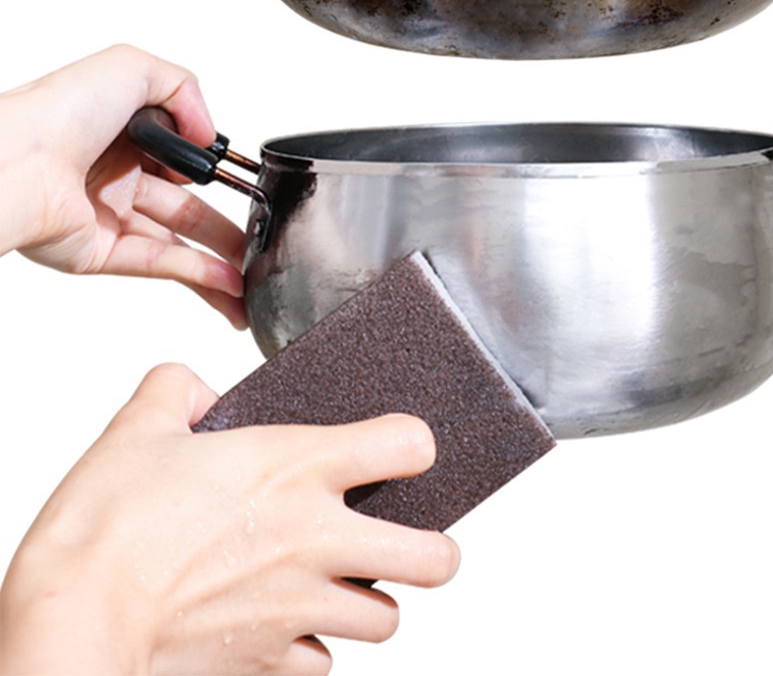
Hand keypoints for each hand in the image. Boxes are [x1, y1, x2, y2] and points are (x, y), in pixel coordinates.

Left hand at [0, 44, 246, 326]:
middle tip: (262, 239)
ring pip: (179, 243)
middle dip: (228, 228)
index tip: (246, 184)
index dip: (213, 171)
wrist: (13, 162)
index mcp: (122, 133)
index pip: (181, 159)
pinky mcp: (100, 253)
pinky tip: (230, 282)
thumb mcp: (133, 67)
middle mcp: (115, 176)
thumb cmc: (57, 110)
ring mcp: (109, 217)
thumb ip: (185, 89)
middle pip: (187, 208)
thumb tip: (206, 135)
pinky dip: (200, 275)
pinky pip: (160, 264)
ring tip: (255, 275)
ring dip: (221, 260)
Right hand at [0, 363, 459, 674]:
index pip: (408, 445)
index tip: (401, 452)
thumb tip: (195, 388)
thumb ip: (177, 390)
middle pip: (434, 558)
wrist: (73, 618)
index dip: (412, 445)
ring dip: (371, 603)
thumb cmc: (105, 526)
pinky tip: (288, 626)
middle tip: (411, 542)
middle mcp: (317, 538)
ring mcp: (302, 607)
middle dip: (433, 551)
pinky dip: (315, 649)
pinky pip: (324, 665)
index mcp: (297, 467)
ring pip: (387, 621)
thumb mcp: (139, 429)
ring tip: (344, 586)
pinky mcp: (272, 662)